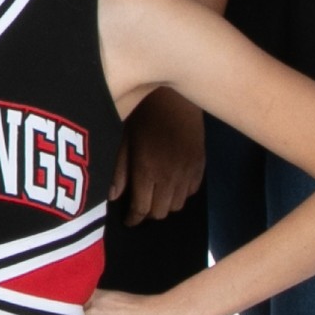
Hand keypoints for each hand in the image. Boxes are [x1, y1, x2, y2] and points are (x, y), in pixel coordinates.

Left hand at [114, 88, 203, 222]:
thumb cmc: (143, 112)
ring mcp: (188, 171)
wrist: (176, 93)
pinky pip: (192, 192)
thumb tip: (114, 197)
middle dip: (147, 213)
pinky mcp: (201, 164)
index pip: (141, 209)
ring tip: (154, 195)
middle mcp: (170, 176)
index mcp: (147, 170)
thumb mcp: (124, 138)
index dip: (133, 219)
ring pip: (177, 206)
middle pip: (160, 212)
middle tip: (139, 206)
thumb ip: (119, 170)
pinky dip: (181, 194)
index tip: (128, 221)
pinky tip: (171, 184)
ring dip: (164, 205)